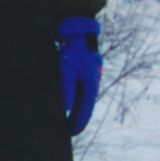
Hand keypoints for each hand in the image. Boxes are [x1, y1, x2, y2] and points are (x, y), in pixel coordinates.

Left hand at [56, 16, 101, 133]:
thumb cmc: (71, 48)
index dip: (80, 120)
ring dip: (77, 106)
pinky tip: (69, 100)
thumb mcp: (66, 69)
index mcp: (91, 81)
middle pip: (86, 102)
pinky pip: (80, 86)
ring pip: (83, 94)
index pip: (85, 107)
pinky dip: (76, 95)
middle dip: (79, 116)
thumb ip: (66, 88)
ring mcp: (90, 73)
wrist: (77, 28)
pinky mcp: (84, 68)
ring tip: (70, 119)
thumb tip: (66, 107)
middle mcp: (93, 79)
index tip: (74, 132)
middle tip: (72, 129)